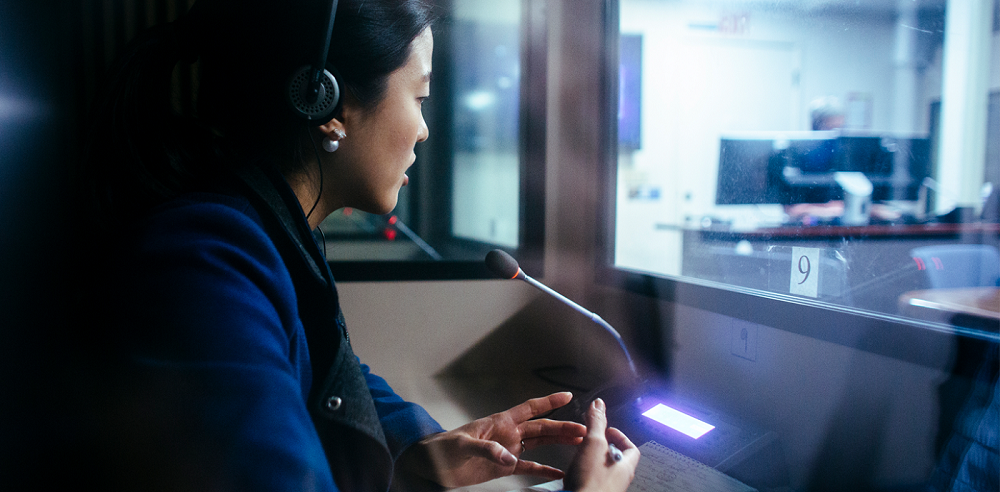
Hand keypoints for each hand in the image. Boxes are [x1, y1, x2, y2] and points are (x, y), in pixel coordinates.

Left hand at [397, 392, 586, 487]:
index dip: (548, 401)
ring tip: (578, 443)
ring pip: (540, 444)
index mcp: (499, 422)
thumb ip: (486, 449)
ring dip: (558, 443)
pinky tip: (558, 471)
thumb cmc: (443, 447)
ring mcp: (508, 450)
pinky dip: (544, 470)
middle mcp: (508, 434)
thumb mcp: (462, 444)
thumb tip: (509, 457)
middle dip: (562, 427)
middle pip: (541, 428)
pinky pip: (529, 468)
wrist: (431, 464)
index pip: (529, 408)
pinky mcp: (504, 467)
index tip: (568, 395)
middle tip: (583, 429)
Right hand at [563, 398, 638, 491]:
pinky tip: (573, 474)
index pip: (631, 448)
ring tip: (579, 457)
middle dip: (602, 448)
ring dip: (592, 462)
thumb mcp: (593, 443)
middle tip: (590, 442)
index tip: (607, 430)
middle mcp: (620, 480)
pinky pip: (592, 482)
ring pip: (604, 471)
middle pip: (616, 459)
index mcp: (626, 466)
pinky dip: (583, 475)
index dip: (620, 436)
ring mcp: (608, 489)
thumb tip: (598, 404)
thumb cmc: (592, 483)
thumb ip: (596, 423)